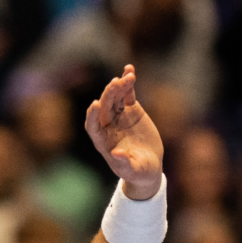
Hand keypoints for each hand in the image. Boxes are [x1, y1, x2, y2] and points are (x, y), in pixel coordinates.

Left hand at [84, 64, 162, 200]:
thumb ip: (124, 163)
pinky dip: (129, 83)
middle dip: (108, 96)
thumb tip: (117, 154)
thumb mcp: (132, 170)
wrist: (149, 166)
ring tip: (127, 77)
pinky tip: (130, 71)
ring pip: (115, 99)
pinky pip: (128, 94)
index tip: (95, 105)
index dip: (92, 117)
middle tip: (115, 84)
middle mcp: (108, 127)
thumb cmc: (138, 172)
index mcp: (102, 142)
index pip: (92, 127)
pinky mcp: (131, 110)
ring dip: (119, 87)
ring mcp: (119, 117)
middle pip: (104, 108)